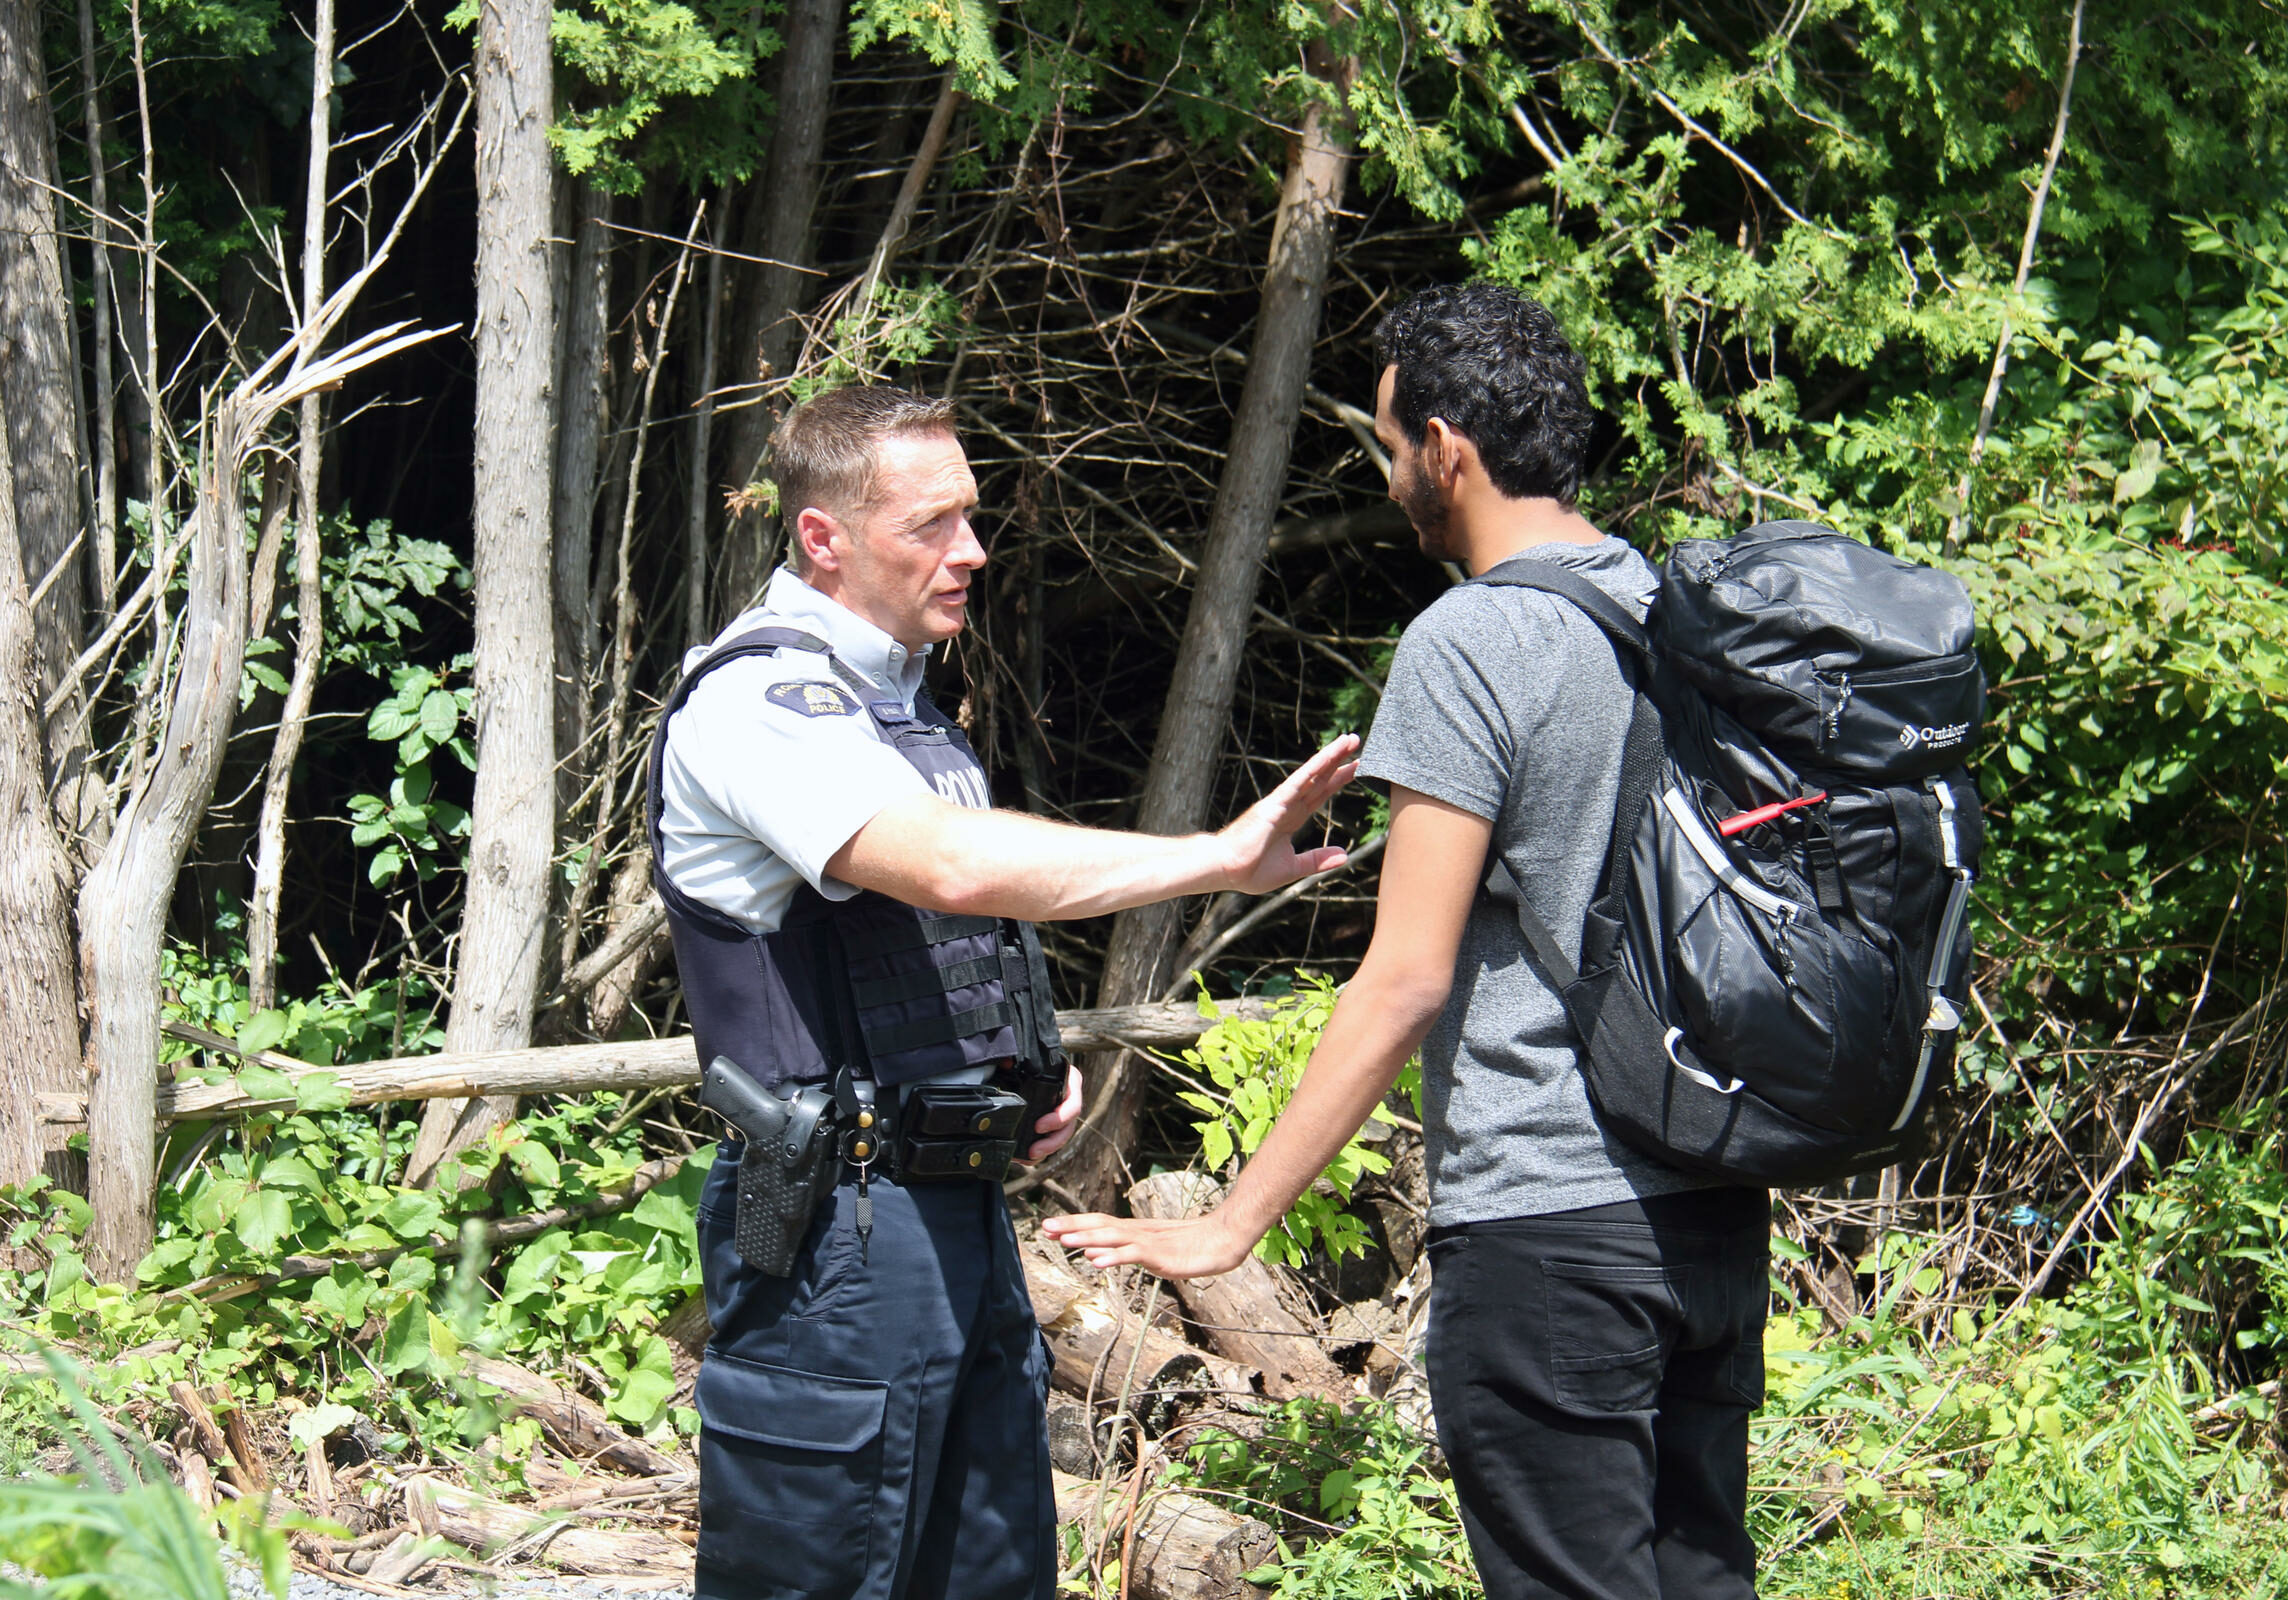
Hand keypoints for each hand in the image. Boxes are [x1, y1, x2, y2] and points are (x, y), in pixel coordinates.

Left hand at [1018, 1064, 1084, 1162]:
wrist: (1026, 1060)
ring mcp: (1061, 1112)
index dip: (1059, 1118)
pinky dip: (1040, 1151)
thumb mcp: (1027, 1058)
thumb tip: (1005, 1062)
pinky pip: (1050, 1140)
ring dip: (1047, 1149)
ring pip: (1061, 1137)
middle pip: (1068, 1126)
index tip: (1038, 1126)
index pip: (1073, 1104)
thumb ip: (1016, 1059)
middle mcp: (1069, 1098)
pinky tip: (1025, 1158)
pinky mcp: (1052, 1123)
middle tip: (1034, 1150)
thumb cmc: (1030, 1058)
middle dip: (1052, 1141)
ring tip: (1029, 1157)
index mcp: (1070, 1081)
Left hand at [1038, 1208, 1254, 1279]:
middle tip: (1045, 1227)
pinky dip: (1113, 1256)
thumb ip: (1125, 1253)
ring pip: (1112, 1237)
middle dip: (1071, 1226)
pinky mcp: (1161, 1255)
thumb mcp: (1154, 1252)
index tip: (1050, 1226)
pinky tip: (1097, 1260)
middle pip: (1100, 1225)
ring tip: (1064, 1239)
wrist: (1224, 1239)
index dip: (1075, 1224)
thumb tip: (1094, 1255)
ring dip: (1087, 1237)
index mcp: (1136, 1231)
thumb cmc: (1193, 1246)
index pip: (1099, 1224)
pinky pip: (1133, 1254)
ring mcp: (1149, 1242)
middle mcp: (1138, 1232)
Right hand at [1217, 735, 1361, 894]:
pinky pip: (1298, 782)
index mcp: (1291, 819)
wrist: (1225, 869)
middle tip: (1356, 741)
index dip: (1336, 780)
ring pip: (1311, 774)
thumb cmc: (1250, 870)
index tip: (1355, 767)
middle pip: (1319, 779)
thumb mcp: (1292, 867)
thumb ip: (1317, 860)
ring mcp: (1281, 802)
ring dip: (1331, 756)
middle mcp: (1288, 806)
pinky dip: (1314, 767)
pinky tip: (1329, 755)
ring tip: (1349, 740)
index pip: (1318, 794)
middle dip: (1338, 762)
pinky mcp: (1274, 804)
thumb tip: (1345, 855)